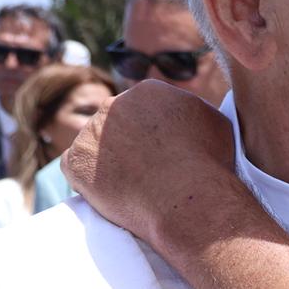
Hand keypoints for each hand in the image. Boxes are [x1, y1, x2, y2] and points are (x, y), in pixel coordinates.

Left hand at [62, 80, 237, 242]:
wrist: (187, 198)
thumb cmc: (208, 163)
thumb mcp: (214, 121)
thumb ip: (190, 111)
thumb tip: (184, 115)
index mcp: (148, 91)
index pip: (144, 108)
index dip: (153, 132)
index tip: (162, 151)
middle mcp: (114, 104)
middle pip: (117, 123)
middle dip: (129, 143)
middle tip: (146, 170)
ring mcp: (90, 133)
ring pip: (95, 145)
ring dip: (108, 161)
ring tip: (132, 186)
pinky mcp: (74, 162)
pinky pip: (77, 169)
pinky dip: (89, 181)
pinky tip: (113, 193)